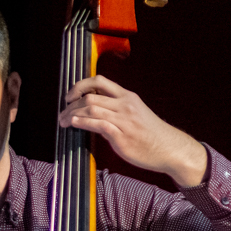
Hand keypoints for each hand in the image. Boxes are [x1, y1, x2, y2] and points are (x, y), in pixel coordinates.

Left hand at [58, 75, 206, 186]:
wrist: (169, 149)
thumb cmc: (151, 134)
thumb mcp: (135, 113)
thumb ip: (116, 110)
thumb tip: (95, 112)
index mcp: (127, 96)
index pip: (99, 81)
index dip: (80, 85)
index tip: (70, 96)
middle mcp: (124, 105)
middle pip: (90, 96)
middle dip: (71, 105)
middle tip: (62, 113)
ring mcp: (123, 120)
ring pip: (91, 109)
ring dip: (72, 114)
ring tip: (62, 121)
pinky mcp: (121, 135)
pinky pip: (98, 124)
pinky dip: (82, 123)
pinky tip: (73, 124)